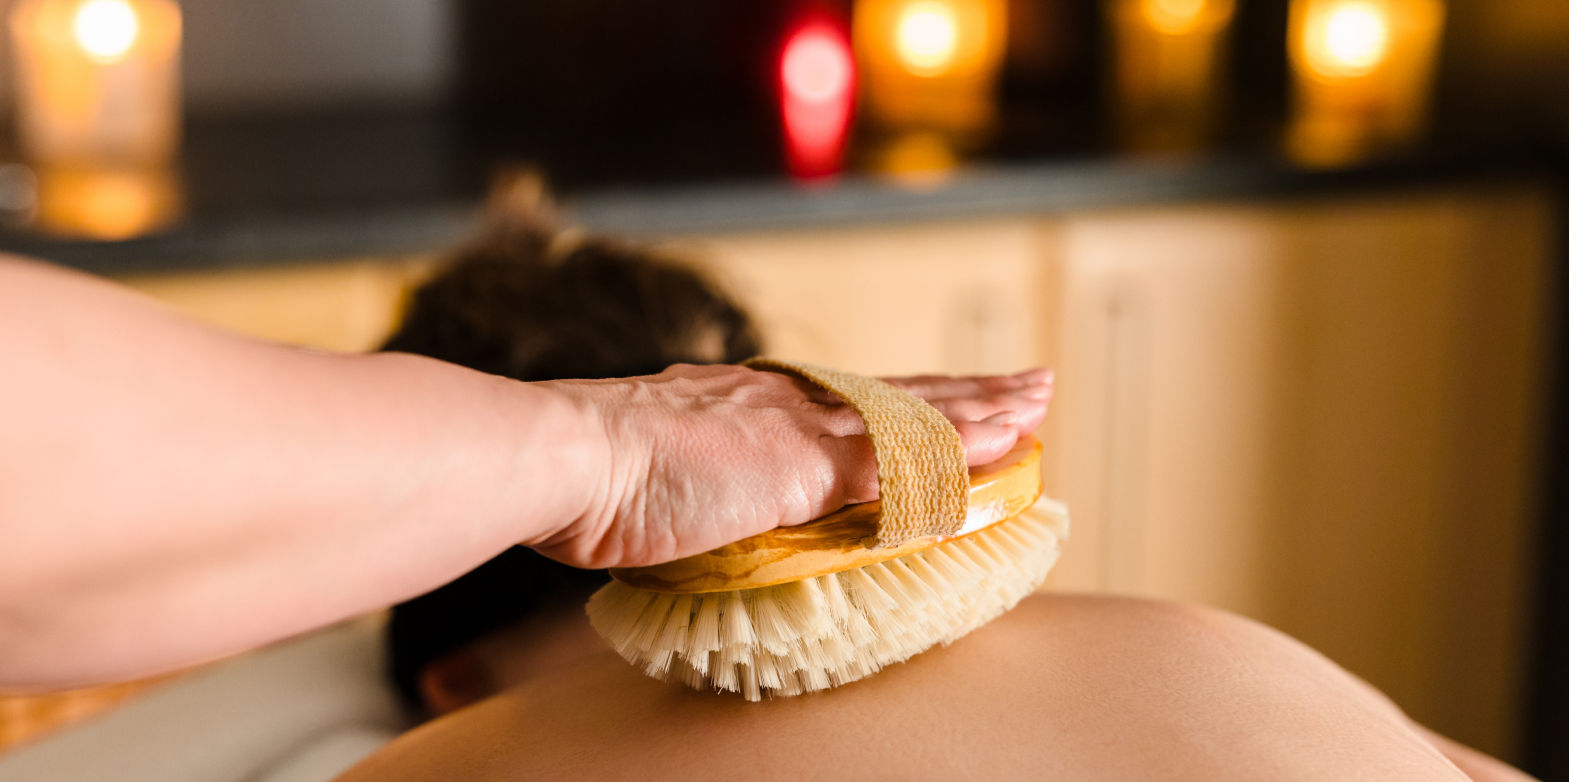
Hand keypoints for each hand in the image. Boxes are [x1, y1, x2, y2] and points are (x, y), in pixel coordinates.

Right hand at [528, 364, 1052, 568]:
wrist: (570, 460)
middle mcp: (787, 404)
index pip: (853, 401)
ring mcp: (798, 429)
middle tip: (1029, 382)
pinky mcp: (802, 459)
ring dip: (980, 410)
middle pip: (899, 395)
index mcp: (757, 406)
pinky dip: (957, 448)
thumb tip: (726, 503)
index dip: (909, 401)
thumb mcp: (674, 476)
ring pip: (912, 415)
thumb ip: (715, 484)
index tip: (954, 395)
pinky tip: (1001, 441)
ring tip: (1035, 403)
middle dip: (969, 391)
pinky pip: (898, 456)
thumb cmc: (602, 478)